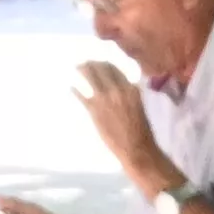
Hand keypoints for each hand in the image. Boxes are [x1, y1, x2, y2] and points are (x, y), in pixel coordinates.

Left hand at [75, 59, 164, 186]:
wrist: (136, 148)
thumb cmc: (142, 131)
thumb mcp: (139, 106)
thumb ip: (130, 94)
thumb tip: (124, 87)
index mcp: (131, 89)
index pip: (115, 68)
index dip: (105, 64)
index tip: (100, 64)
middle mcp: (117, 89)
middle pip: (101, 68)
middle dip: (92, 64)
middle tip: (86, 64)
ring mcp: (104, 98)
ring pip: (90, 76)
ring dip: (82, 70)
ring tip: (77, 68)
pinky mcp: (94, 109)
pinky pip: (81, 95)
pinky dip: (75, 90)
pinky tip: (71, 88)